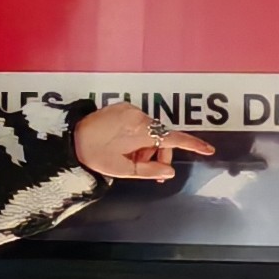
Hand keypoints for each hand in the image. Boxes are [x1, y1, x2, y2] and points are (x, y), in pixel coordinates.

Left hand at [74, 101, 212, 182]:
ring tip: (128, 158)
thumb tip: (168, 172)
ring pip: (151, 131)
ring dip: (146, 146)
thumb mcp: (122, 170)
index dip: (192, 145)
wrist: (71, 136)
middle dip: (158, 154)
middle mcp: (139, 116)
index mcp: (140, 132)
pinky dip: (137, 136)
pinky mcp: (123, 106)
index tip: (208, 150)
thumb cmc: (93, 153)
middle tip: (144, 168)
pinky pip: (139, 123)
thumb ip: (149, 171)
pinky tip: (123, 145)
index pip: (173, 139)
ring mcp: (130, 109)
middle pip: (162, 137)